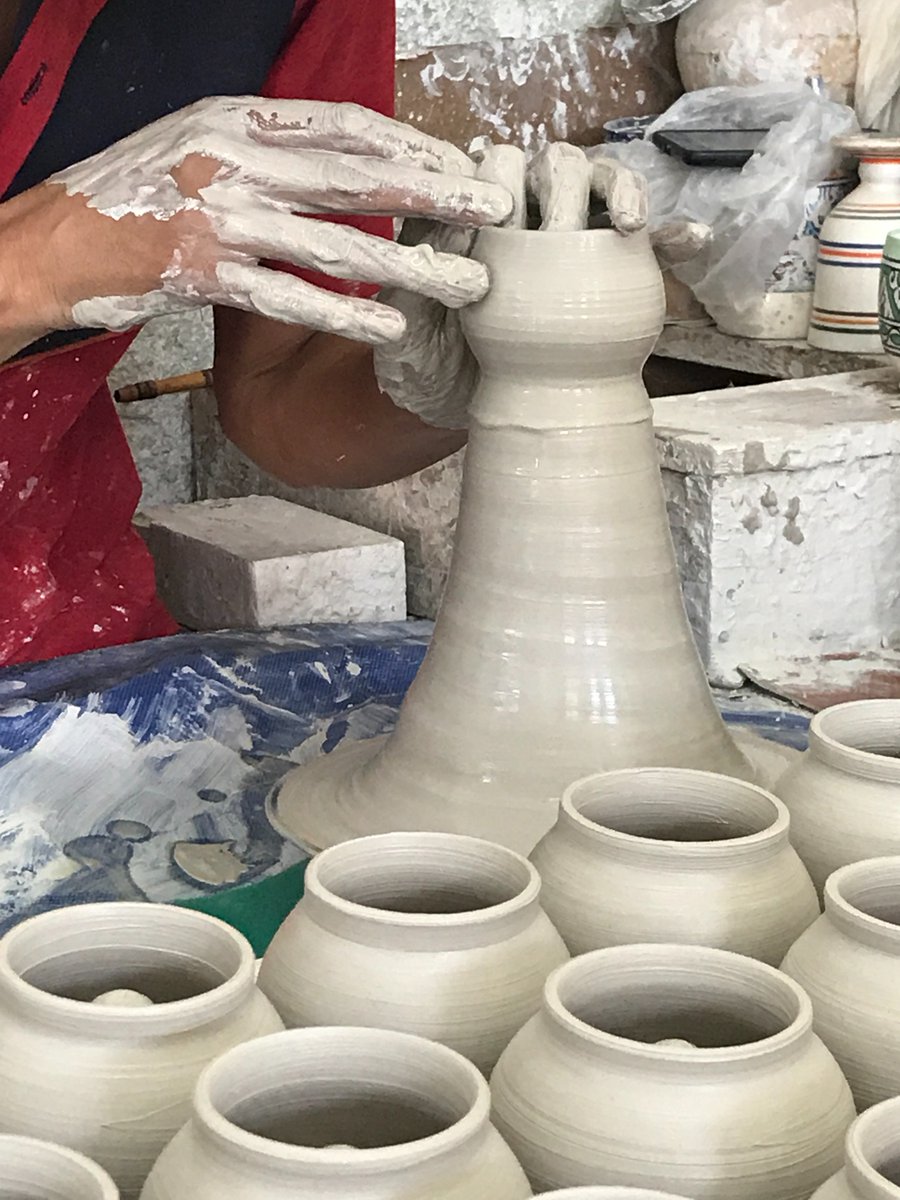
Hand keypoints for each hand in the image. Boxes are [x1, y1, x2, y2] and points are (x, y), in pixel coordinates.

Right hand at [0, 97, 511, 347]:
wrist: (53, 239)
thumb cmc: (133, 194)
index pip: (342, 124)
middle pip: (354, 175)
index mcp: (235, 119)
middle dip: (433, 195)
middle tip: (494, 213)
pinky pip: (287, 296)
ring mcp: (217, 216)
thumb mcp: (198, 145)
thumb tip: (341, 162)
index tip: (460, 167)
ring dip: (408, 263)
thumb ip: (266, 150)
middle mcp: (232, 159)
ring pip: (332, 240)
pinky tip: (394, 328)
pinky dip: (344, 314)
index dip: (409, 145)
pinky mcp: (201, 273)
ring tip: (466, 283)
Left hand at [375, 143, 705, 429]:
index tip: (510, 214)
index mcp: (477, 224)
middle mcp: (527, 222)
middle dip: (571, 181)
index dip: (506, 176)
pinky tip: (692, 240)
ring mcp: (570, 247)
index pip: (497, 169)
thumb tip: (445, 221)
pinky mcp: (605, 279)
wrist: (467, 416)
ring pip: (604, 192)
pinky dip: (672, 239)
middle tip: (573, 222)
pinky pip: (646, 249)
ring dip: (623, 193)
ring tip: (633, 223)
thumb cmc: (430, 368)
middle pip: (558, 169)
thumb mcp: (412, 332)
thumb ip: (422, 282)